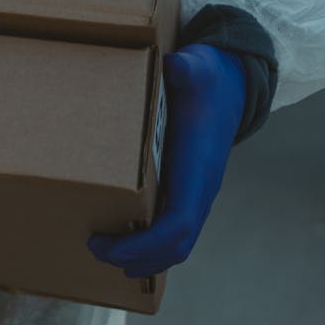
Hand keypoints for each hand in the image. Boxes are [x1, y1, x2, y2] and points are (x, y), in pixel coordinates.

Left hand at [87, 44, 245, 277]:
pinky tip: (124, 244)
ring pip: (178, 244)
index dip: (147, 242)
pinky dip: (151, 247)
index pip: (179, 222)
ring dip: (144, 258)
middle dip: (138, 256)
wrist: (228, 86)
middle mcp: (201, 189)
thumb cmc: (206, 80)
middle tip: (95, 249)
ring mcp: (196, 194)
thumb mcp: (197, 68)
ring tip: (105, 253)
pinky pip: (174, 232)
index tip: (111, 245)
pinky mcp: (188, 192)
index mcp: (199, 168)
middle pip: (177, 244)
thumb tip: (174, 66)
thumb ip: (186, 68)